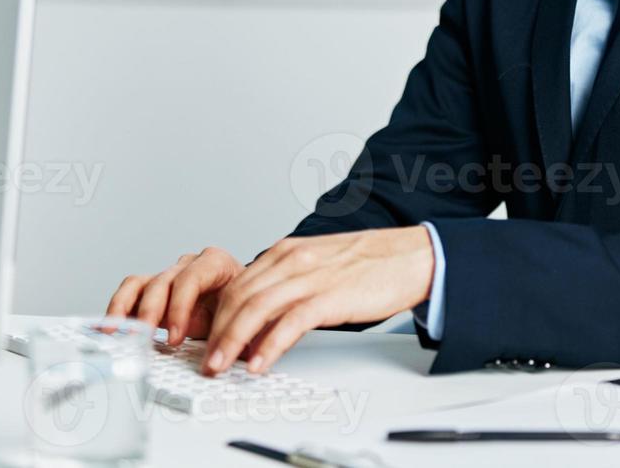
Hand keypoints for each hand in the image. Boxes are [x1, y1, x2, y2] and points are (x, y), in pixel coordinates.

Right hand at [104, 246, 242, 345]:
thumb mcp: (248, 318)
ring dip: (128, 309)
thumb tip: (225, 358)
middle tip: (146, 340)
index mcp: (218, 264)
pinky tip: (111, 328)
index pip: (193, 278)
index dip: (181, 307)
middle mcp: (190, 266)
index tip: (176, 337)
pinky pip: (132, 292)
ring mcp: (170, 277)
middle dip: (153, 313)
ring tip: (116, 331)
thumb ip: (235, 334)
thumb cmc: (248, 309)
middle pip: (164, 281)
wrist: (246, 306)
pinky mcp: (155, 292)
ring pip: (142, 285)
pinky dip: (120, 309)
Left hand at [201, 226, 433, 376]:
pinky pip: (290, 323)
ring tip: (221, 366)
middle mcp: (292, 260)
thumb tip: (264, 320)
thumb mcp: (318, 265)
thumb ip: (288, 285)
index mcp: (286, 252)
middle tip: (208, 361)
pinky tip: (260, 363)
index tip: (209, 342)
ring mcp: (310, 277)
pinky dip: (269, 345)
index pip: (236, 284)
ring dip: (232, 342)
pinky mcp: (330, 296)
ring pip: (255, 309)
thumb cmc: (370, 264)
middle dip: (217, 333)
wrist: (411, 256)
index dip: (217, 317)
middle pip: (238, 297)